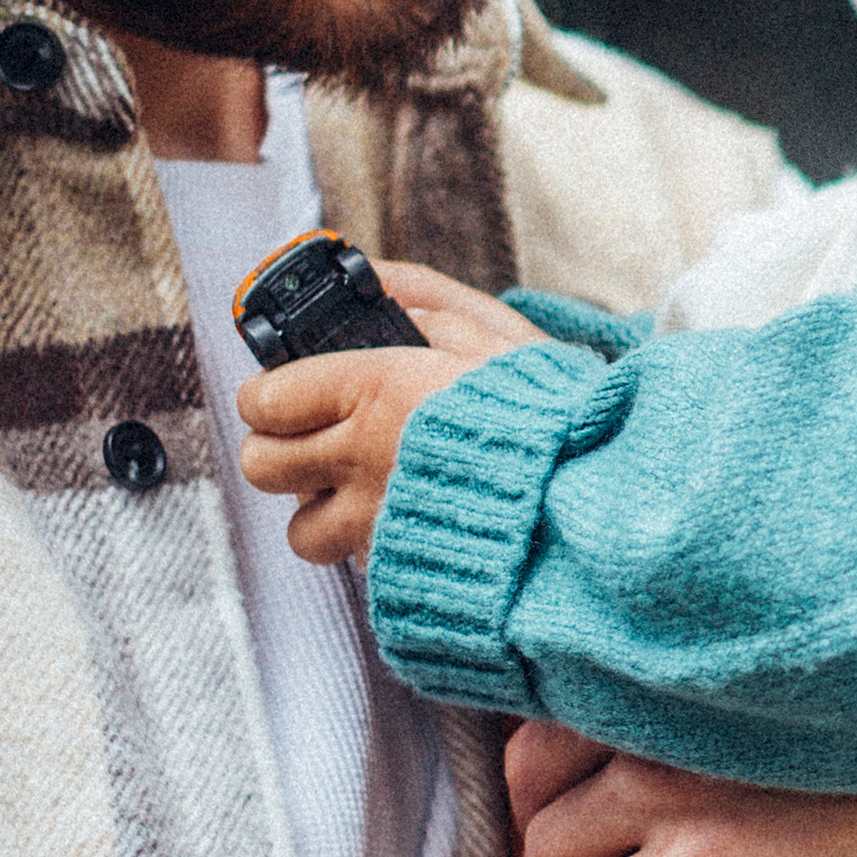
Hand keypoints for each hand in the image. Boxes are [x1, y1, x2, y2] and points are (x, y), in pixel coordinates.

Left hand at [236, 256, 544, 565]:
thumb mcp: (498, 332)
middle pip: (263, 466)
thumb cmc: (554, 411)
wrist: (593, 499)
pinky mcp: (402, 570)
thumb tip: (382, 285)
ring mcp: (377, 522)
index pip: (266, 400)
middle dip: (276, 450)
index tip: (280, 392)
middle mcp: (361, 458)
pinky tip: (404, 522)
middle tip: (305, 440)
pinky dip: (368, 546)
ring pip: (301, 531)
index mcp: (374, 390)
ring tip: (353, 493)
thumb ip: (429, 301)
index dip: (266, 394)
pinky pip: (356, 564)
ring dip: (318, 510)